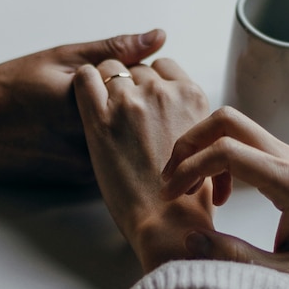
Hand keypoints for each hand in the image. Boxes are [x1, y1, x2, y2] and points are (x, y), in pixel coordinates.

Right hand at [0, 30, 165, 182]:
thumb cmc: (10, 88)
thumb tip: (158, 37)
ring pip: (131, 143)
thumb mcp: (61, 57)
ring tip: (87, 112)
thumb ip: (113, 49)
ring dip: (129, 127)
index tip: (121, 70)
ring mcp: (88, 167)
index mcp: (89, 107)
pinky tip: (87, 131)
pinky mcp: (82, 181)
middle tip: (111, 89)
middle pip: (143, 120)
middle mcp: (91, 143)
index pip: (145, 89)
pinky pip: (115, 159)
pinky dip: (114, 145)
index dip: (140, 76)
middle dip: (139, 103)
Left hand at [73, 57, 213, 272]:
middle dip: (128, 85)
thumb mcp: (204, 144)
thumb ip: (190, 118)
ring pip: (110, 68)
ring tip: (103, 112)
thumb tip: (177, 112)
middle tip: (122, 114)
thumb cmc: (187, 195)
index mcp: (192, 96)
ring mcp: (131, 102)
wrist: (167, 221)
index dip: (151, 80)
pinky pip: (84, 77)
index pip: (164, 66)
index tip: (144, 99)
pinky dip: (83, 83)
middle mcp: (163, 92)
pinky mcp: (100, 118)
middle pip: (136, 68)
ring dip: (105, 85)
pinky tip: (85, 101)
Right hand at [160, 106, 288, 288]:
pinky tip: (220, 196)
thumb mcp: (288, 278)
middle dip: (190, 143)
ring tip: (190, 190)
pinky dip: (221, 158)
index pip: (226, 151)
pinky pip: (246, 144)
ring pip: (235, 127)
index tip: (171, 196)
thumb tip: (190, 240)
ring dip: (203, 149)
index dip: (189, 168)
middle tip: (172, 181)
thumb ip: (236, 258)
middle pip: (228, 120)